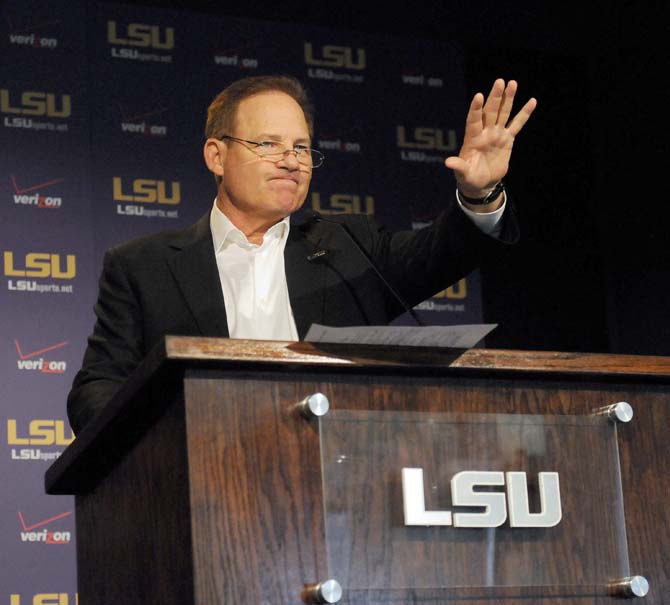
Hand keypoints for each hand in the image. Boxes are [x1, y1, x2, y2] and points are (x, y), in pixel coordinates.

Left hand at [445, 79, 536, 199]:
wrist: (481, 183)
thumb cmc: (469, 178)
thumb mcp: (463, 174)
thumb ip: (458, 166)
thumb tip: (448, 162)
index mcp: (472, 138)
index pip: (473, 120)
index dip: (475, 109)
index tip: (478, 96)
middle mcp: (484, 132)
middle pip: (490, 112)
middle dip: (495, 97)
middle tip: (500, 81)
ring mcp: (496, 134)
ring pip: (503, 113)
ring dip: (508, 99)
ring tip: (512, 83)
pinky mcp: (507, 139)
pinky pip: (517, 124)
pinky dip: (524, 114)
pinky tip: (532, 101)